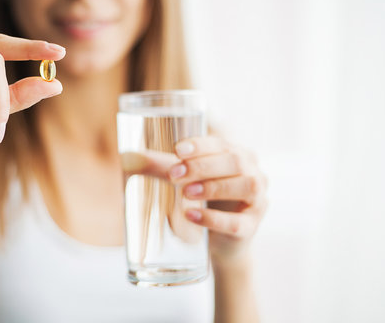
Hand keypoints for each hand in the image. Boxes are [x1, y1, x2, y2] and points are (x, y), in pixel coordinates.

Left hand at [168, 136, 267, 263]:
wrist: (219, 240)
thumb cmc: (204, 200)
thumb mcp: (184, 180)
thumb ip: (161, 167)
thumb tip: (127, 157)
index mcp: (237, 154)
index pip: (222, 144)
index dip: (201, 145)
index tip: (178, 150)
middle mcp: (254, 173)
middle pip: (235, 162)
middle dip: (202, 166)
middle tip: (174, 175)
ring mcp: (257, 201)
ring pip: (245, 187)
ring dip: (213, 188)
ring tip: (186, 193)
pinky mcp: (251, 227)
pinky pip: (237, 222)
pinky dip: (213, 219)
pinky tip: (192, 215)